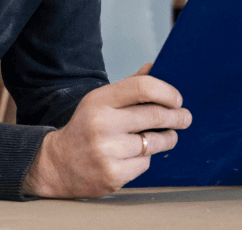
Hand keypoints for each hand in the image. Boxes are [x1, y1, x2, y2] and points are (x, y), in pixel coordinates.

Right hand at [22, 64, 191, 197]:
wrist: (56, 165)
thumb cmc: (85, 129)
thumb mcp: (100, 101)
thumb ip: (129, 86)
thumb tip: (155, 67)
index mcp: (100, 101)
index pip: (143, 87)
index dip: (167, 92)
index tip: (177, 99)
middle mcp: (102, 124)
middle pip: (155, 115)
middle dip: (177, 117)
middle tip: (185, 118)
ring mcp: (107, 151)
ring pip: (154, 142)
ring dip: (167, 138)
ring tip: (168, 136)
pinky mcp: (113, 175)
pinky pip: (145, 163)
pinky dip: (146, 159)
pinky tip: (135, 155)